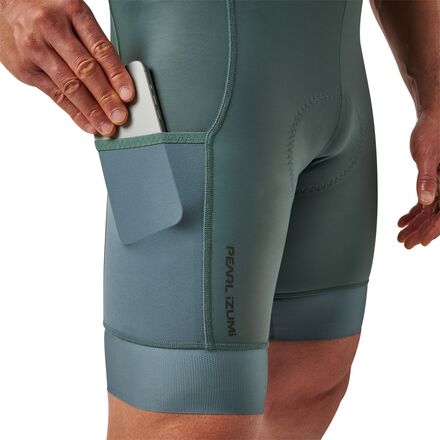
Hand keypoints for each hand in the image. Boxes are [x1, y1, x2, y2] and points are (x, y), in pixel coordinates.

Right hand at [0, 0, 134, 135]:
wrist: (4, 6)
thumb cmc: (47, 11)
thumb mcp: (72, 14)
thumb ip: (93, 43)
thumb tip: (117, 80)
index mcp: (72, 11)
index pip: (100, 49)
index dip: (116, 75)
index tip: (128, 95)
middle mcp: (52, 29)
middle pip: (85, 70)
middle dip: (106, 98)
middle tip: (120, 116)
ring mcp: (36, 49)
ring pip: (70, 86)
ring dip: (91, 111)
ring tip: (106, 126)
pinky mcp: (26, 69)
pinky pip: (55, 95)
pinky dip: (75, 112)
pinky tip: (88, 124)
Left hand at [397, 110, 439, 248]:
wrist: (434, 118)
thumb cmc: (432, 132)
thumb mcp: (427, 156)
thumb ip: (427, 179)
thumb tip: (425, 201)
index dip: (433, 229)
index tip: (421, 241)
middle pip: (438, 215)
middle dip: (421, 230)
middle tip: (405, 242)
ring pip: (431, 210)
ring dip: (417, 224)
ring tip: (401, 235)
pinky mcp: (437, 181)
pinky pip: (428, 201)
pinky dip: (416, 211)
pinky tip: (403, 220)